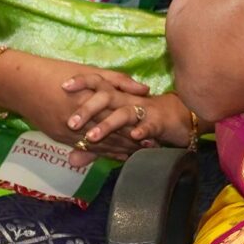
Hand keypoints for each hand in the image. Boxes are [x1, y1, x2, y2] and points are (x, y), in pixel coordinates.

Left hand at [60, 72, 192, 158]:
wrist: (180, 117)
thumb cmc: (142, 122)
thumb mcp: (117, 134)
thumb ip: (95, 147)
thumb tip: (72, 161)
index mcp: (117, 97)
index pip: (97, 83)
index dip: (82, 82)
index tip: (63, 87)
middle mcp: (127, 100)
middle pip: (105, 97)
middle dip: (87, 109)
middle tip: (70, 124)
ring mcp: (143, 110)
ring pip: (123, 113)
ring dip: (108, 124)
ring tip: (91, 136)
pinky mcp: (159, 122)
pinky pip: (149, 125)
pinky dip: (142, 130)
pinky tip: (133, 137)